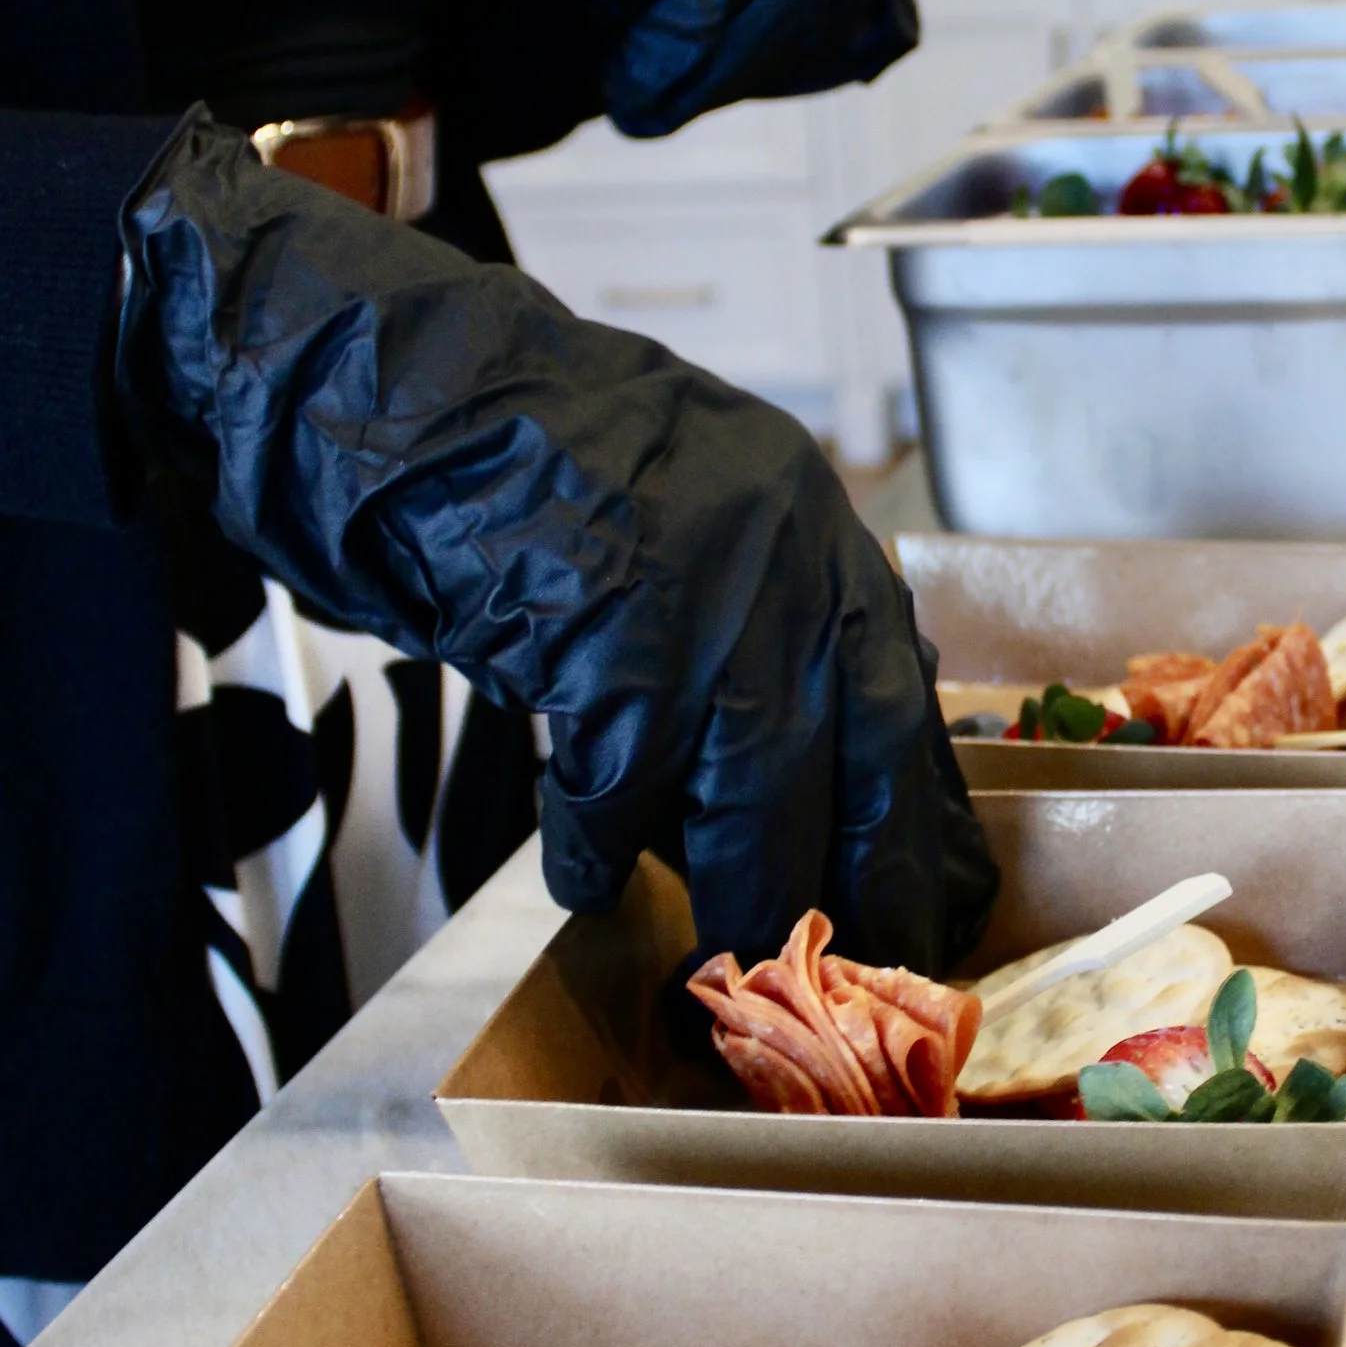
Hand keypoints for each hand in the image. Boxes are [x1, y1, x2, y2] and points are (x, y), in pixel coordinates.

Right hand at [114, 118, 995, 968]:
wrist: (412, 391)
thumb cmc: (537, 465)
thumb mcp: (693, 522)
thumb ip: (760, 625)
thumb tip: (805, 788)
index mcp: (812, 527)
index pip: (903, 697)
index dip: (916, 812)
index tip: (933, 895)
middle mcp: (786, 556)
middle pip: (860, 757)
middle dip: (861, 876)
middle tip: (854, 955)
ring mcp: (708, 594)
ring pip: (759, 793)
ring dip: (739, 889)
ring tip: (723, 949)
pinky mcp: (612, 634)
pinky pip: (621, 784)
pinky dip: (601, 845)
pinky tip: (584, 876)